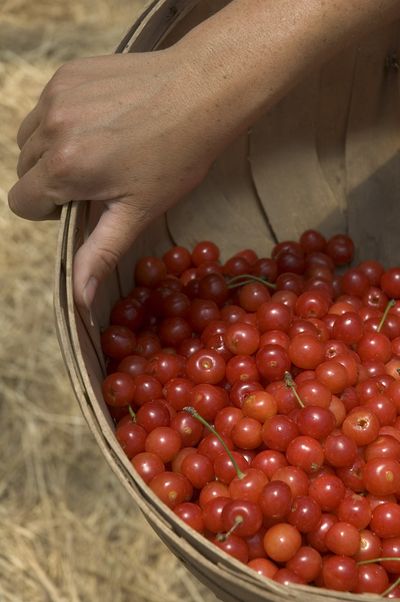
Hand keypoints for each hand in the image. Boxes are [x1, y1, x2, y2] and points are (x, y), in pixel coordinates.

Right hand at [9, 47, 219, 307]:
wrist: (202, 93)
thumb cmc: (176, 157)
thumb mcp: (136, 213)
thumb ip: (98, 254)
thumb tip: (78, 300)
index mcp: (64, 168)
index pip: (20, 203)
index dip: (49, 211)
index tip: (83, 203)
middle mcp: (52, 128)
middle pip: (24, 170)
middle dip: (51, 181)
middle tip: (98, 178)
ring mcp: (58, 94)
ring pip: (30, 137)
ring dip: (52, 149)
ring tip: (98, 149)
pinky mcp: (69, 72)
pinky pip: (47, 105)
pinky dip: (63, 120)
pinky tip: (102, 121)